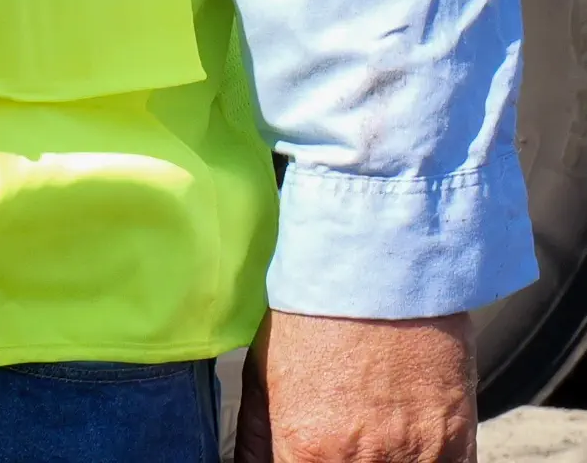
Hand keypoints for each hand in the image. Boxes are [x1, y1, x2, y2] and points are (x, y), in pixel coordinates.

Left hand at [235, 309, 473, 461]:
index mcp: (307, 448)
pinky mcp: (457, 444)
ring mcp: (415, 456)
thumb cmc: (313, 318)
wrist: (379, 270)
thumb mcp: (261, 376)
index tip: (298, 456)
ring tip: (367, 435)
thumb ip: (255, 441)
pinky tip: (401, 446)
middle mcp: (363, 461)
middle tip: (331, 442)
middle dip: (329, 462)